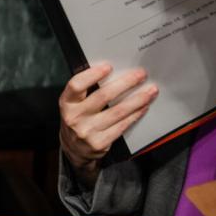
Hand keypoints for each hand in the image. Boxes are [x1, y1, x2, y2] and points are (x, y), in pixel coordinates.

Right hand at [59, 64, 158, 185]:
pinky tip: (143, 107)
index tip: (108, 67)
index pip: (76, 85)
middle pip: (103, 96)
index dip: (92, 75)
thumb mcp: (74, 104)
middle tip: (140, 75)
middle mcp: (74, 117)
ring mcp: (87, 131)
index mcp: (66, 103)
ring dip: (137, 99)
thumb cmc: (78, 120)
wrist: (74, 149)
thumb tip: (114, 73)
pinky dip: (135, 114)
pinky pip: (122, 126)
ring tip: (149, 91)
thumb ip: (86, 90)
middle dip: (126, 83)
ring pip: (117, 111)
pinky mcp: (99, 143)